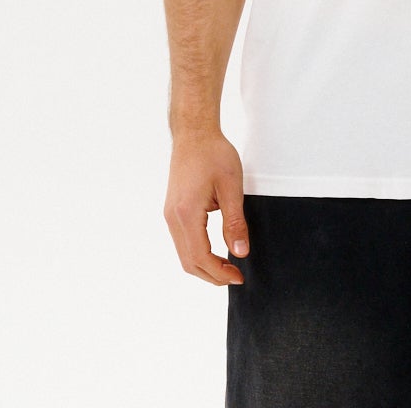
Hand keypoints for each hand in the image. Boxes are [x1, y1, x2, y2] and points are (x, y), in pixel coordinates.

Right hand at [164, 132, 249, 285]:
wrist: (194, 133)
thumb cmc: (214, 154)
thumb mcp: (231, 187)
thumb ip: (235, 222)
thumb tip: (241, 253)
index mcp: (186, 213)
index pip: (200, 257)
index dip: (220, 272)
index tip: (239, 277)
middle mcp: (172, 218)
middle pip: (188, 261)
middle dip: (212, 275)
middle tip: (236, 276)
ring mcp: (170, 214)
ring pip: (183, 253)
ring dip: (204, 265)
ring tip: (227, 267)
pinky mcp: (172, 210)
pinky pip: (182, 241)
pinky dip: (197, 253)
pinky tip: (214, 251)